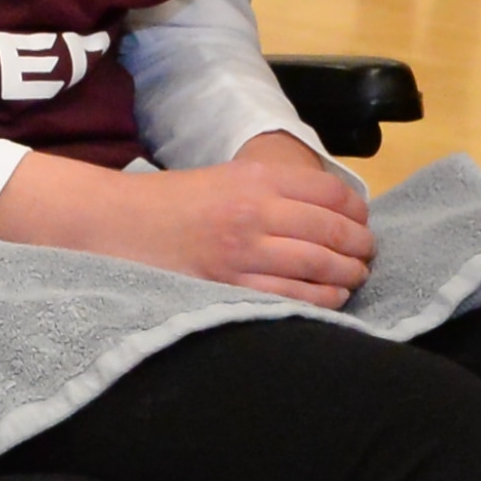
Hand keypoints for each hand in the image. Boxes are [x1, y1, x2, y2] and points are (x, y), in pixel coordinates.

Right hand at [0, 137, 375, 307]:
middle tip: (366, 257)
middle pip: (333, 232)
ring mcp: (242, 253)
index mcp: (257, 180)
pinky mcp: (229, 287)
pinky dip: (321, 302)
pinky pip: (291, 299)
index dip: (357, 213)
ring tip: (354, 280)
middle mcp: (255, 212)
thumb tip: (330, 211)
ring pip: (320, 268)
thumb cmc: (173, 203)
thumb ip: (273, 189)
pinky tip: (329, 301)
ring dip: (348, 277)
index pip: (331, 194)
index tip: (363, 224)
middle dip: (360, 248)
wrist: (114, 224)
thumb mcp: (226, 178)